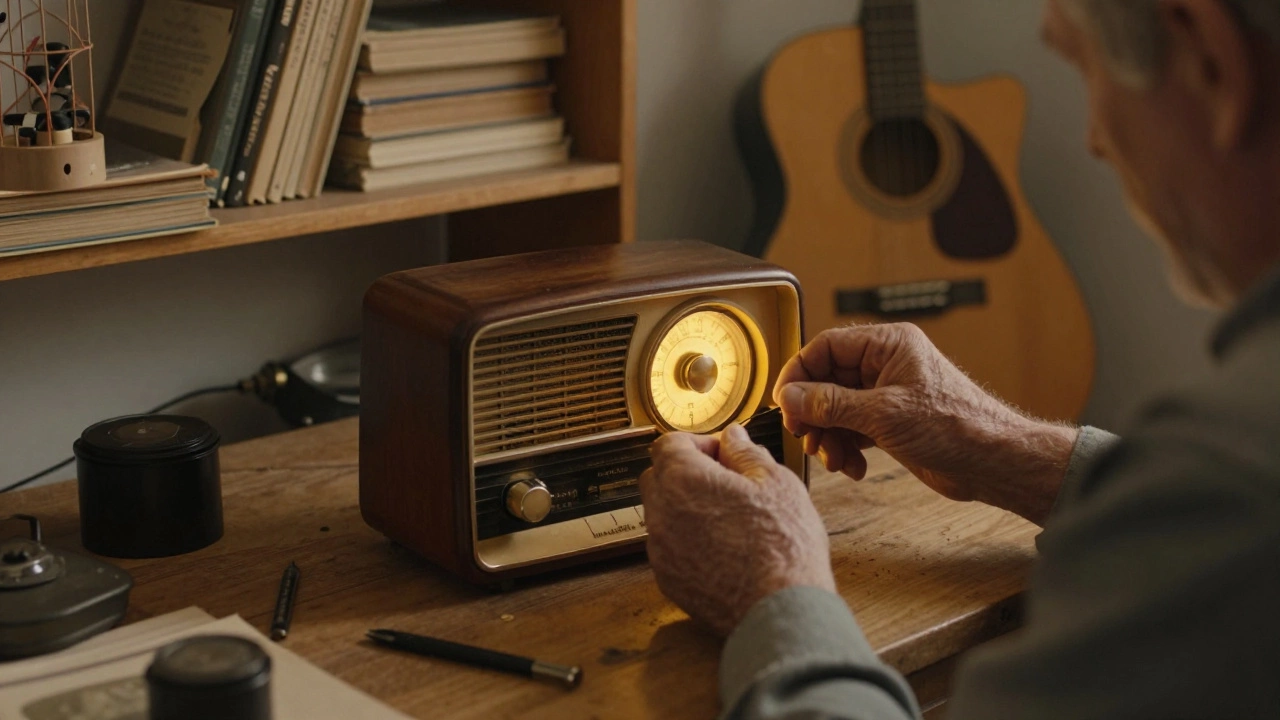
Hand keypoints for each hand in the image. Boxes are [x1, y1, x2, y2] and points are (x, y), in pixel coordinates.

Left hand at [639, 423, 835, 636]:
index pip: (668, 443)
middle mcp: (662, 513)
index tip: (723, 455)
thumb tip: (733, 437)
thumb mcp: (776, 483)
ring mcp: (661, 551)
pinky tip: (724, 550)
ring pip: (663, 515)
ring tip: (730, 520)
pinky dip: (689, 542)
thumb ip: (746, 453)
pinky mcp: (668, 581)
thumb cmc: (783, 546)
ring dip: (687, 509)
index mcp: (684, 480)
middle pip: (659, 477)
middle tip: (726, 484)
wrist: (780, 610)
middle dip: (687, 473)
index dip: (697, 443)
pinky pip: (670, 549)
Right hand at [774, 323, 1077, 524]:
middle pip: (827, 380)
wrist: (993, 462)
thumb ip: (831, 404)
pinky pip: (852, 429)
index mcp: (888, 345)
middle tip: (805, 435)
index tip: (784, 402)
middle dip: (814, 412)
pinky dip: (846, 448)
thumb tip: (792, 398)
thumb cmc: (958, 426)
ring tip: (834, 458)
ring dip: (829, 436)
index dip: (800, 373)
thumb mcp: (883, 414)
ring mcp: (888, 395)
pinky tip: (854, 466)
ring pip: (836, 409)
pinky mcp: (891, 423)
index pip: (826, 347)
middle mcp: (886, 365)